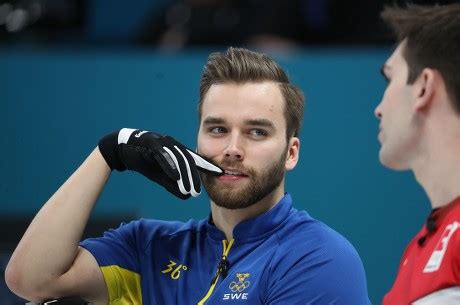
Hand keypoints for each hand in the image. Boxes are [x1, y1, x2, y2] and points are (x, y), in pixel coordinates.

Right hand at [98, 128, 221, 198]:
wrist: (124, 149)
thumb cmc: (145, 161)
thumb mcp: (161, 176)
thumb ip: (173, 185)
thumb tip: (187, 196)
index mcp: (178, 151)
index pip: (196, 160)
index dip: (208, 167)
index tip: (221, 175)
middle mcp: (173, 145)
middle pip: (189, 161)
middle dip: (195, 177)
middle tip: (199, 192)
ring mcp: (163, 143)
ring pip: (178, 159)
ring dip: (184, 175)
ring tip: (189, 189)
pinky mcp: (152, 143)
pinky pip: (163, 155)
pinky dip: (170, 166)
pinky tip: (175, 177)